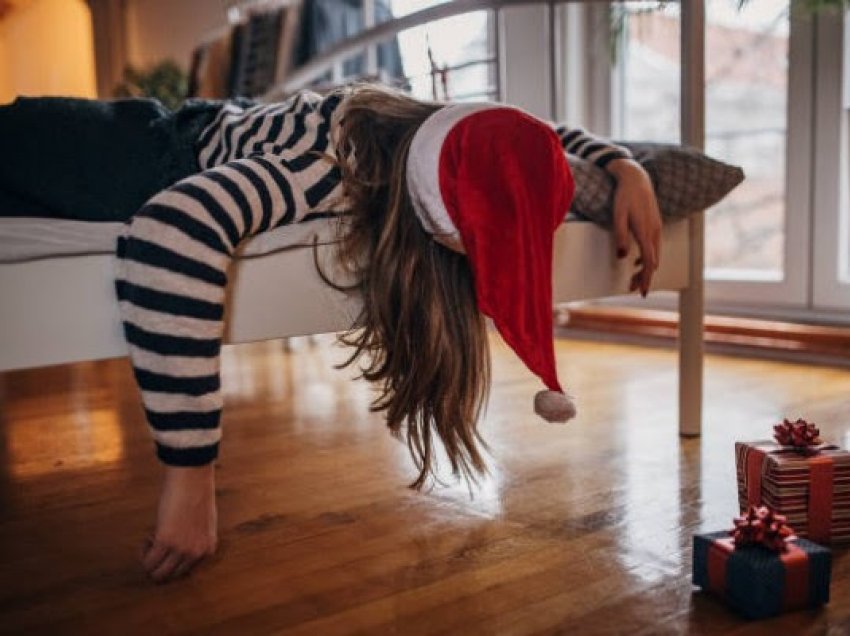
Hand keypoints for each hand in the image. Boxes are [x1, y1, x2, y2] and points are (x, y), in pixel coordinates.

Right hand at [142, 464, 217, 583]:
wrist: (192, 477)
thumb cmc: (197, 494)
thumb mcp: (204, 523)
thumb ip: (196, 538)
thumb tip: (180, 550)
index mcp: (208, 549)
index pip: (186, 572)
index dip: (173, 560)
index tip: (169, 547)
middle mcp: (196, 553)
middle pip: (171, 576)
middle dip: (159, 565)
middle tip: (155, 547)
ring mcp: (181, 549)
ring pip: (157, 574)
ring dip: (149, 561)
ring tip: (151, 541)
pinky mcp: (165, 541)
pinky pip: (148, 561)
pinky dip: (143, 553)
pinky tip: (149, 536)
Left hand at [607, 158, 662, 296]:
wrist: (636, 177)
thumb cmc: (624, 196)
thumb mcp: (617, 216)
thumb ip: (620, 236)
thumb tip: (622, 257)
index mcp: (645, 232)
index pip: (648, 262)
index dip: (645, 279)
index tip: (642, 292)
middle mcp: (654, 232)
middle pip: (652, 262)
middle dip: (643, 278)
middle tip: (632, 289)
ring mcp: (656, 228)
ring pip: (654, 255)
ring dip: (645, 269)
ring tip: (632, 279)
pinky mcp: (655, 224)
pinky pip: (654, 246)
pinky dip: (647, 258)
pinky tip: (636, 262)